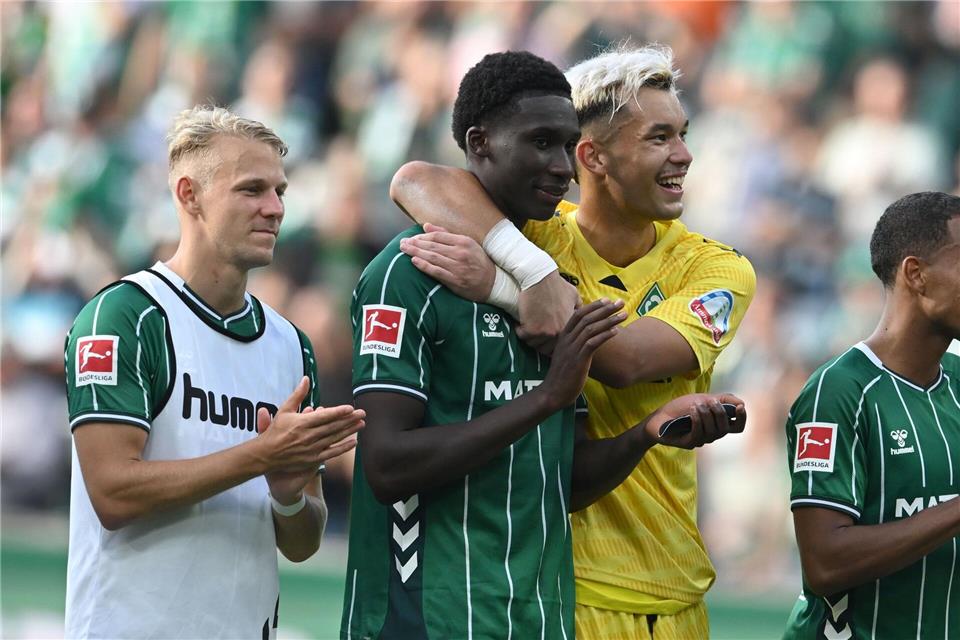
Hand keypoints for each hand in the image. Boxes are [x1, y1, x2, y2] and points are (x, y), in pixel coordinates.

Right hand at [256, 377, 363, 501]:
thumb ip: (298, 394)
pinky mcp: (313, 459)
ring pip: (334, 438)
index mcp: (302, 422)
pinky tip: (354, 442)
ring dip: (349, 431)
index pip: (324, 416)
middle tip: (362, 413)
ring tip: (361, 424)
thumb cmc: (275, 430)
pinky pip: (331, 453)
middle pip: (333, 426)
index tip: (350, 408)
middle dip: (349, 419)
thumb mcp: (284, 409)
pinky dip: (343, 448)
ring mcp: (311, 448)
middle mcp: (308, 436)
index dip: (338, 412)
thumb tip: (306, 378)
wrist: (266, 454)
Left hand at [399, 223, 494, 300]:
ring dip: (416, 253)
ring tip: (404, 250)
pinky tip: (415, 261)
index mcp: (464, 241)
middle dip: (415, 244)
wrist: (492, 282)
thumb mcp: (467, 243)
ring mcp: (458, 267)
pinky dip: (424, 266)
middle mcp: (460, 253)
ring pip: (433, 258)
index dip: (422, 236)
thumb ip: (446, 234)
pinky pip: (437, 272)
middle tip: (402, 243)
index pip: (437, 236)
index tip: (411, 238)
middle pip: (433, 246)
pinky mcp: (456, 280)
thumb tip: (426, 226)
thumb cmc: (478, 261)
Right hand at [516, 270, 579, 353]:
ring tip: (527, 328)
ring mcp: (544, 333)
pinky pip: (522, 336)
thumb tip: (581, 311)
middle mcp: (557, 333)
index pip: (559, 346)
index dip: (552, 343)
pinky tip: (519, 323)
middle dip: (540, 342)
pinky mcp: (530, 330)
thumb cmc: (556, 285)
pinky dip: (519, 330)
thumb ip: (578, 307)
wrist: (540, 279)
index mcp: (567, 328)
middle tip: (534, 334)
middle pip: (546, 348)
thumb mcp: (573, 295)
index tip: (546, 339)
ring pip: (533, 344)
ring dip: (529, 337)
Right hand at [540, 299, 625, 410]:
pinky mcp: (578, 360)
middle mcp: (567, 340)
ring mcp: (572, 349)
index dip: (593, 306)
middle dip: (605, 309)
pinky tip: (616, 331)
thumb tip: (588, 339)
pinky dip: (605, 335)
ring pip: (591, 328)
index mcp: (563, 337)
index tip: (607, 300)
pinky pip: (592, 343)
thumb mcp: (566, 355)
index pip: (578, 314)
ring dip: (609, 320)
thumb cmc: (562, 375)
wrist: (553, 393)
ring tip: (624, 315)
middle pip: (587, 318)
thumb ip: (575, 345)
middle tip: (620, 302)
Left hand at [644, 393, 745, 449]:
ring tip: (697, 404)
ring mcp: (700, 440)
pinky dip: (697, 420)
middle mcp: (711, 435)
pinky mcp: (688, 443)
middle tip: (711, 401)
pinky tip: (692, 410)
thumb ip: (722, 400)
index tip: (741, 407)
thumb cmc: (680, 409)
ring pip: (712, 432)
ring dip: (706, 415)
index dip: (742, 419)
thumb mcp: (703, 399)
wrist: (658, 417)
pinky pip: (698, 434)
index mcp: (717, 425)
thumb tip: (742, 403)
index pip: (737, 427)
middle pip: (725, 429)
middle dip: (720, 413)